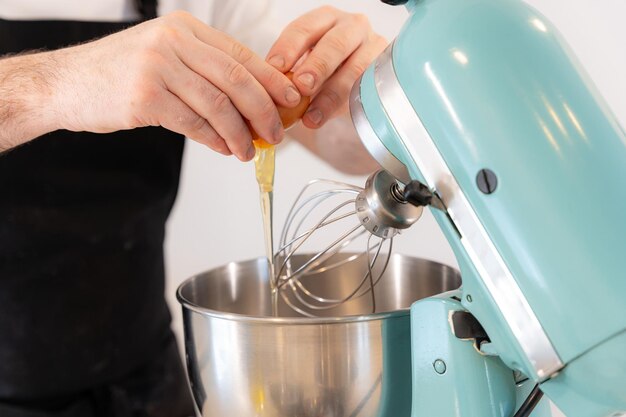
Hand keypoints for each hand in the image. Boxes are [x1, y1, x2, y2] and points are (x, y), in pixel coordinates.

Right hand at [49, 11, 301, 160]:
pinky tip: (223, 149)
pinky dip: (214, 139)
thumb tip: (250, 102)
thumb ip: (203, 71)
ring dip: (240, 133)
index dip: (271, 80)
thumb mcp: (163, 56)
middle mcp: (173, 42)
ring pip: (218, 105)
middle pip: (237, 79)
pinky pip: (193, 123)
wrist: (64, 84)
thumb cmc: (118, 74)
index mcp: (184, 29)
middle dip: (264, 111)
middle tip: (276, 133)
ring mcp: (157, 67)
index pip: (241, 54)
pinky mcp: (144, 97)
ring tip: (249, 151)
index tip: (291, 100)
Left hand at [266, 6, 387, 128]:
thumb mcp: (304, 65)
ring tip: (311, 115)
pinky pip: (367, 88)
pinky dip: (345, 106)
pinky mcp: (385, 71)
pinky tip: (327, 118)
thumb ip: (289, 74)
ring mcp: (373, 47)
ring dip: (331, 94)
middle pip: (335, 44)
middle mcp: (352, 27)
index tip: (274, 68)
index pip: (305, 28)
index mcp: (325, 19)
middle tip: (300, 86)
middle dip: (317, 66)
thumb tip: (266, 92)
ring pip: (355, 68)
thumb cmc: (324, 71)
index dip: (288, 47)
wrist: (353, 84)